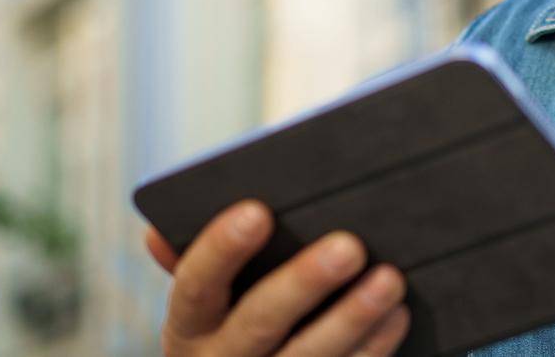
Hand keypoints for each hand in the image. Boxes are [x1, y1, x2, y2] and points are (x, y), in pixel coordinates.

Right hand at [144, 201, 410, 356]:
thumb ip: (195, 260)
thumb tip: (158, 230)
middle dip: (304, 283)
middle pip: (259, 323)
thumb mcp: (209, 302)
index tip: (258, 211)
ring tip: (390, 279)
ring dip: (352, 319)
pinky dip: (372, 348)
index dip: (221, 249)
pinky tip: (396, 315)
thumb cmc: (236, 318)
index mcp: (189, 327)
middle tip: (350, 245)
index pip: (194, 285)